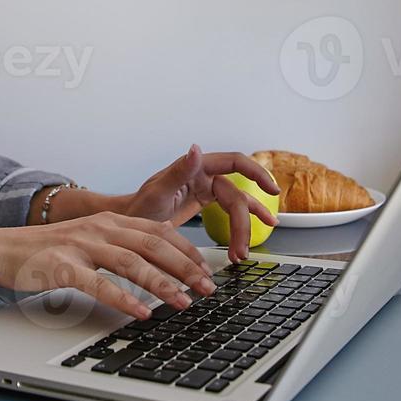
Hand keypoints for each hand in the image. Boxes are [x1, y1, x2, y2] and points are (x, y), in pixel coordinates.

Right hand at [0, 211, 218, 320]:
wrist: (0, 250)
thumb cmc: (47, 252)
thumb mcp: (90, 239)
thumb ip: (122, 244)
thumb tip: (161, 255)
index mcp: (110, 221)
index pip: (160, 231)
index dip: (188, 250)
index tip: (207, 270)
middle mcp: (99, 229)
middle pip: (153, 245)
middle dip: (186, 268)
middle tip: (207, 289)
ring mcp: (80, 246)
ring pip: (131, 263)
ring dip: (162, 284)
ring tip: (184, 303)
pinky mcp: (62, 268)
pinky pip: (98, 284)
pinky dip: (123, 299)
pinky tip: (141, 313)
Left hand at [121, 144, 280, 262]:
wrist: (128, 223)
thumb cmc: (138, 207)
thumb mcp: (156, 192)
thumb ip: (178, 172)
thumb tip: (195, 149)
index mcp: (196, 167)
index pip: (235, 162)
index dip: (257, 172)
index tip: (272, 189)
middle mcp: (204, 175)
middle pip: (237, 196)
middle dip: (242, 224)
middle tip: (241, 250)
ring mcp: (206, 188)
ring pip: (237, 205)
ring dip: (245, 228)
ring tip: (245, 251)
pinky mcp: (205, 201)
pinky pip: (231, 210)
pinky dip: (244, 222)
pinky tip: (260, 229)